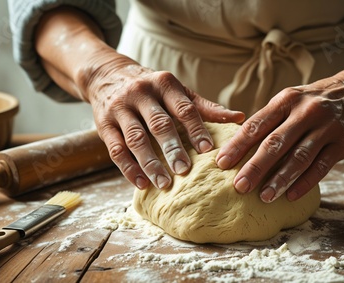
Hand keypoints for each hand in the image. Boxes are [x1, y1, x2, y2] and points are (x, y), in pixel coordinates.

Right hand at [82, 52, 244, 189]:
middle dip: (172, 148)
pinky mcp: (103, 125)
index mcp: (164, 84)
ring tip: (164, 183)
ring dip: (150, 163)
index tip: (208, 151)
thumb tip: (239, 118)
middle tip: (185, 171)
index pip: (183, 108)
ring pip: (135, 139)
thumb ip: (205, 107)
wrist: (106, 75)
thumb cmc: (152, 88)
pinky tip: (141, 184)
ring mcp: (120, 109)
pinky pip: (116, 149)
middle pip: (159, 124)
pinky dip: (128, 168)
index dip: (196, 129)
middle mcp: (141, 93)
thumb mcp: (177, 90)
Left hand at [216, 74, 343, 202]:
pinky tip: (291, 195)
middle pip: (276, 143)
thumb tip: (238, 147)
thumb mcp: (290, 100)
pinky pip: (321, 166)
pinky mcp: (343, 143)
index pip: (256, 125)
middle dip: (255, 166)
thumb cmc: (312, 102)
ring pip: (299, 157)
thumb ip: (268, 121)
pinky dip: (305, 182)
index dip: (238, 145)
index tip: (221, 163)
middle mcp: (305, 112)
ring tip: (264, 196)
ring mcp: (326, 128)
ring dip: (280, 179)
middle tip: (239, 186)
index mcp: (286, 100)